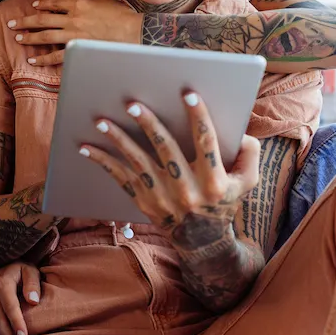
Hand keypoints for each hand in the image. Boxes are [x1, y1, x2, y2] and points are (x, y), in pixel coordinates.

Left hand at [7, 0, 143, 65]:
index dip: (43, 5)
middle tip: (12, 23)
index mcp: (79, 4)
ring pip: (45, 35)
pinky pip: (56, 55)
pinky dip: (43, 58)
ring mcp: (74, 34)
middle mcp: (73, 18)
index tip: (34, 6)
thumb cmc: (123, 15)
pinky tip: (33, 59)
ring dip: (29, 37)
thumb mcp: (105, 0)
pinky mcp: (78, 48)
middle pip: (43, 19)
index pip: (55, 3)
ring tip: (18, 38)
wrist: (134, 31)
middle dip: (25, 21)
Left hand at [80, 92, 259, 250]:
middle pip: (165, 150)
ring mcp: (162, 197)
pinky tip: (85, 146)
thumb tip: (243, 132)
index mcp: (214, 182)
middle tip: (132, 103)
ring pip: (137, 163)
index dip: (199, 117)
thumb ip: (249, 155)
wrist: (202, 241)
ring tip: (102, 120)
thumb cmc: (224, 201)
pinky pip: (119, 178)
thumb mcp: (247, 182)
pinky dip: (102, 161)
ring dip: (118, 140)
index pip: (206, 143)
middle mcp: (187, 190)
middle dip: (148, 125)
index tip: (188, 93)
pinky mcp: (143, 201)